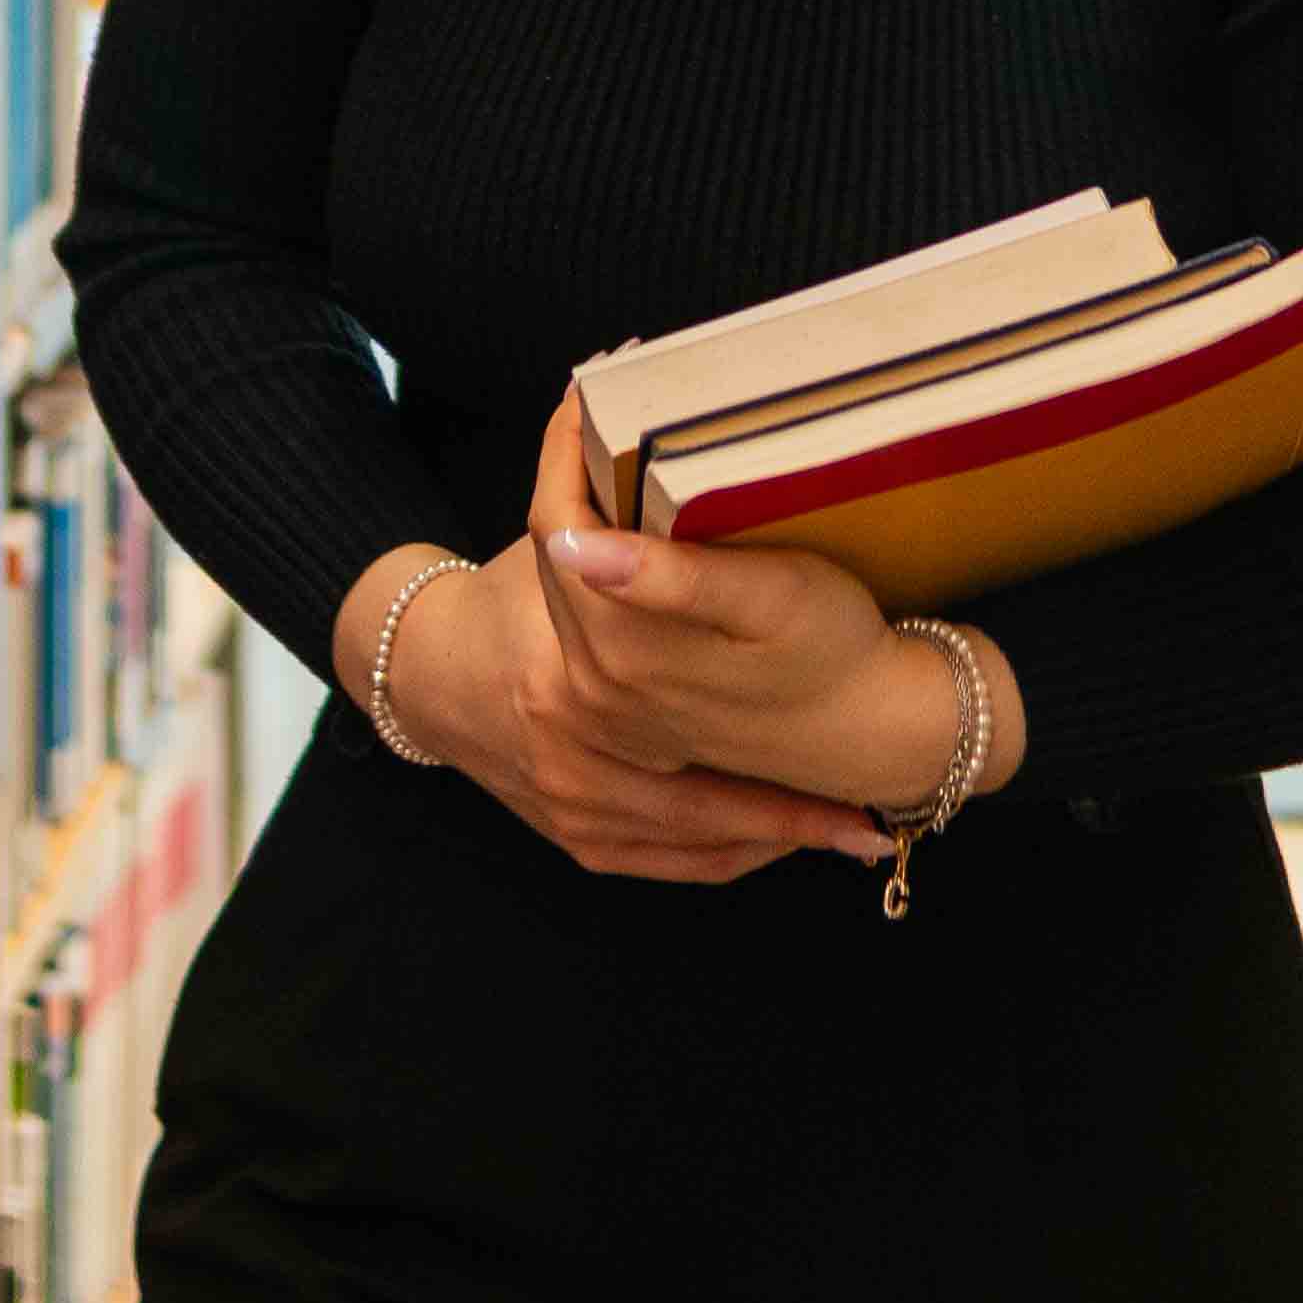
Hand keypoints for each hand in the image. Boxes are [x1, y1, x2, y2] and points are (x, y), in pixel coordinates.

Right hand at [341, 531, 888, 886]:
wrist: (429, 670)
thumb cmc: (511, 601)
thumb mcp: (559, 548)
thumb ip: (626, 524)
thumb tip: (677, 438)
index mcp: (579, 683)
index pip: (699, 720)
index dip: (777, 745)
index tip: (851, 751)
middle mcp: (574, 761)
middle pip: (711, 805)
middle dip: (796, 811)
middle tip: (873, 815)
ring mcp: (573, 810)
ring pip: (700, 843)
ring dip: (777, 842)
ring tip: (854, 834)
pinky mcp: (575, 840)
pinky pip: (672, 863)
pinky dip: (732, 856)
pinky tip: (785, 844)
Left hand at [522, 406, 1025, 815]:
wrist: (868, 731)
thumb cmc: (834, 652)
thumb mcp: (771, 599)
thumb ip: (671, 576)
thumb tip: (574, 543)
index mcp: (619, 646)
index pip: (556, 522)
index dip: (564, 447)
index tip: (594, 391)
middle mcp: (597, 681)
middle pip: (554, 548)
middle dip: (571, 470)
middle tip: (611, 410)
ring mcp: (607, 703)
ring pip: (565, 582)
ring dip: (585, 515)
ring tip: (623, 458)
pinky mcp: (626, 710)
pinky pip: (587, 620)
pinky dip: (600, 565)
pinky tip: (637, 535)